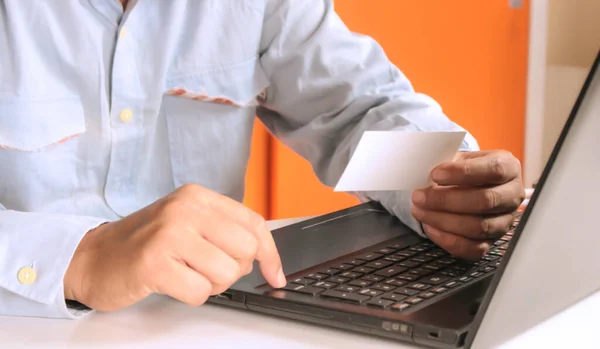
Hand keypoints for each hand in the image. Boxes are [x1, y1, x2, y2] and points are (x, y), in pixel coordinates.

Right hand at [64, 184, 285, 311]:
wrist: (93, 257)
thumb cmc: (145, 244)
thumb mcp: (187, 224)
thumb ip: (224, 231)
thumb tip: (267, 257)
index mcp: (197, 197)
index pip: (253, 223)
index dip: (270, 254)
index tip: (275, 275)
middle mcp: (185, 209)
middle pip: (245, 249)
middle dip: (234, 270)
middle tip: (208, 270)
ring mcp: (169, 234)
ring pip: (226, 273)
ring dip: (211, 285)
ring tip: (186, 275)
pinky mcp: (154, 263)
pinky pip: (200, 293)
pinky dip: (191, 296)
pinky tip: (172, 284)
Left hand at [411, 150, 524, 259]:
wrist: (468, 187)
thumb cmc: (462, 171)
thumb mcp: (458, 158)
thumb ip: (447, 162)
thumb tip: (424, 171)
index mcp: (509, 167)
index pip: (494, 170)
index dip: (464, 172)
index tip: (435, 174)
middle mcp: (512, 195)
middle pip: (486, 201)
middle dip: (446, 200)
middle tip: (419, 196)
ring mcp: (505, 221)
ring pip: (478, 227)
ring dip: (442, 220)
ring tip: (419, 210)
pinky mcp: (492, 242)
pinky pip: (473, 248)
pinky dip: (448, 240)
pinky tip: (430, 227)